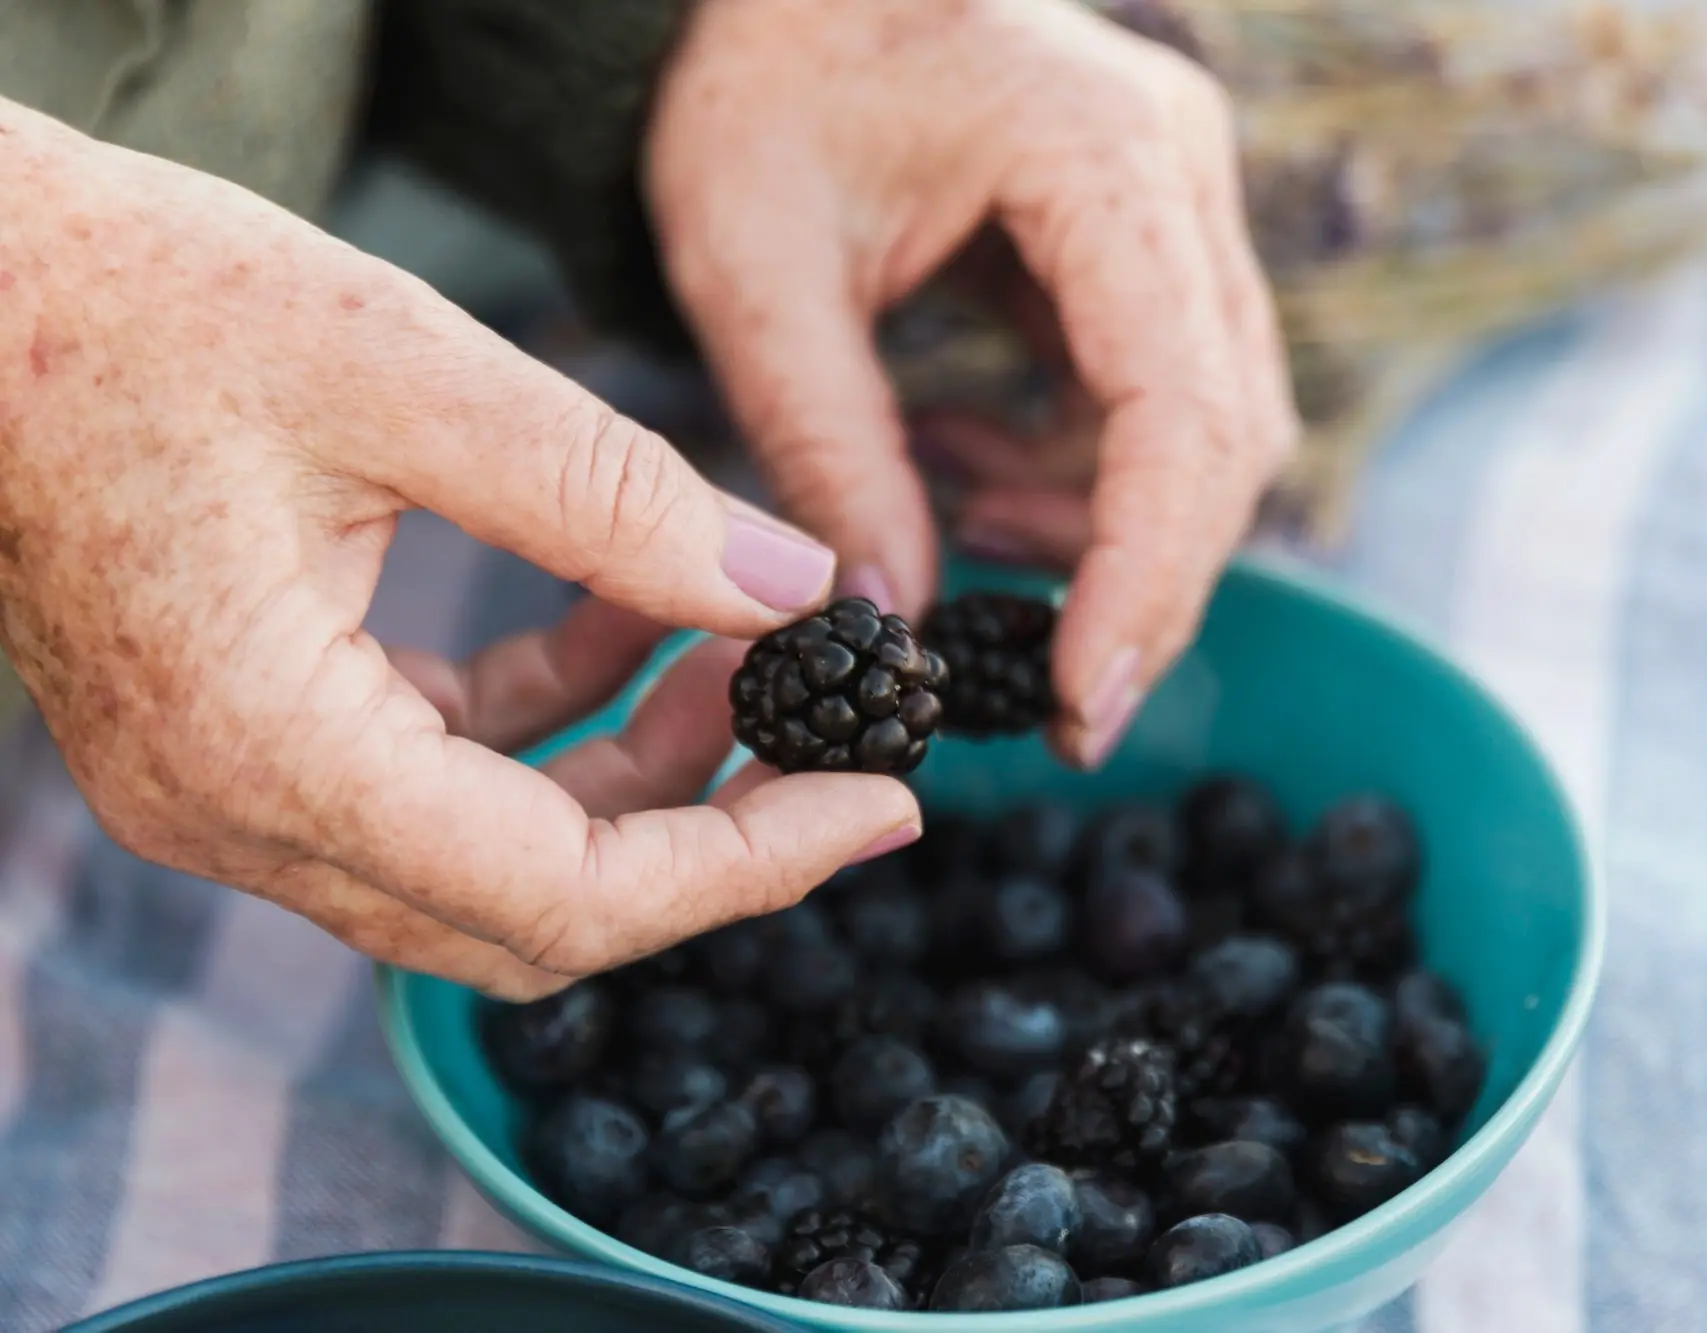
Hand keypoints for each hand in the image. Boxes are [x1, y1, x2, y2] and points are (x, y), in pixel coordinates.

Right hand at [0, 103, 918, 998]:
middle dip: (711, 834)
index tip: (882, 808)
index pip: (569, 897)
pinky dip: (550, 725)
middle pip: (539, 912)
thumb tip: (794, 590)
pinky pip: (434, 781)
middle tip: (838, 745)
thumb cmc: (134, 303)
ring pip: (491, 858)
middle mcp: (238, 812)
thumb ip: (615, 498)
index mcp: (272, 750)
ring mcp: (229, 788)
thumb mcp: (405, 372)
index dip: (749, 867)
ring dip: (637, 774)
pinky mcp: (243, 732)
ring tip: (751, 658)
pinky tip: (628, 623)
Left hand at [649, 0, 1298, 766]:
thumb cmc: (752, 84)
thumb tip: (891, 627)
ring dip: (1110, 527)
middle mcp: (1176, 167)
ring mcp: (1178, 197)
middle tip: (1059, 702)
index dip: (1142, 573)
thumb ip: (830, 454)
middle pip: (1227, 432)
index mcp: (1095, 152)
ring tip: (968, 537)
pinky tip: (968, 472)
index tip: (1084, 697)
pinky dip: (1083, 471)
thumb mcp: (756, 274)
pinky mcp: (1150, 232)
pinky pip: (1161, 394)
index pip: (1176, 407)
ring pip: (1212, 424)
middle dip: (1145, 583)